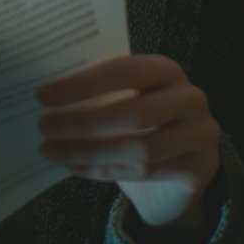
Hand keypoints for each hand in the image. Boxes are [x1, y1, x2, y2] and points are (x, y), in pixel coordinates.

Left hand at [36, 54, 220, 228]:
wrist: (183, 159)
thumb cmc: (142, 118)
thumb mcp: (124, 96)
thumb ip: (97, 92)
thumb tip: (45, 97)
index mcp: (166, 69)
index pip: (122, 71)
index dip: (81, 84)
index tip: (42, 95)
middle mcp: (190, 99)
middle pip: (134, 113)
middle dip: (82, 122)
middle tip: (43, 126)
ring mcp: (201, 135)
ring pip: (139, 149)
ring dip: (88, 151)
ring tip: (49, 150)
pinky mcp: (201, 169)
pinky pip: (145, 174)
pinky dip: (102, 170)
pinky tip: (72, 166)